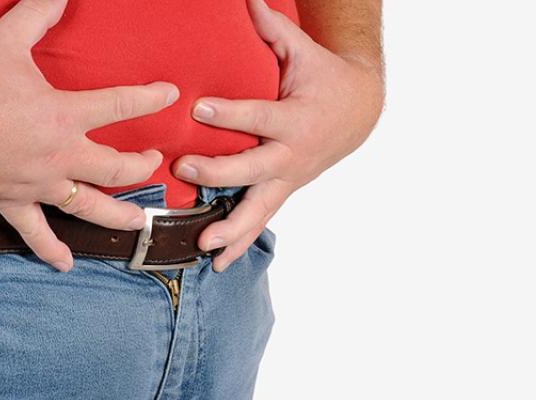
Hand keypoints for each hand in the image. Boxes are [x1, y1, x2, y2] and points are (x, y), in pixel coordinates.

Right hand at [0, 0, 178, 271]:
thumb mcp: (5, 40)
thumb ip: (37, 12)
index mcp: (63, 116)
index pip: (120, 105)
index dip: (150, 98)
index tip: (171, 95)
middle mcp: (58, 156)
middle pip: (115, 167)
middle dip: (140, 164)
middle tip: (153, 161)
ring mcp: (36, 185)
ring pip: (89, 207)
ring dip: (118, 215)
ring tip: (139, 223)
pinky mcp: (9, 201)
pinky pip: (34, 233)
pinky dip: (51, 249)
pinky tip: (67, 263)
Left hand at [173, 0, 383, 271]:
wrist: (357, 113)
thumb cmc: (322, 79)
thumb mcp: (302, 52)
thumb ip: (273, 31)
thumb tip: (247, 0)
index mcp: (295, 118)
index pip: (260, 116)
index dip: (232, 113)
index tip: (199, 107)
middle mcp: (291, 155)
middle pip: (254, 169)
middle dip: (219, 172)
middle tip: (184, 170)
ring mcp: (287, 179)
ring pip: (258, 208)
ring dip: (231, 228)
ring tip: (203, 244)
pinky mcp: (281, 191)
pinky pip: (259, 222)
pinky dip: (240, 244)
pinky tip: (216, 263)